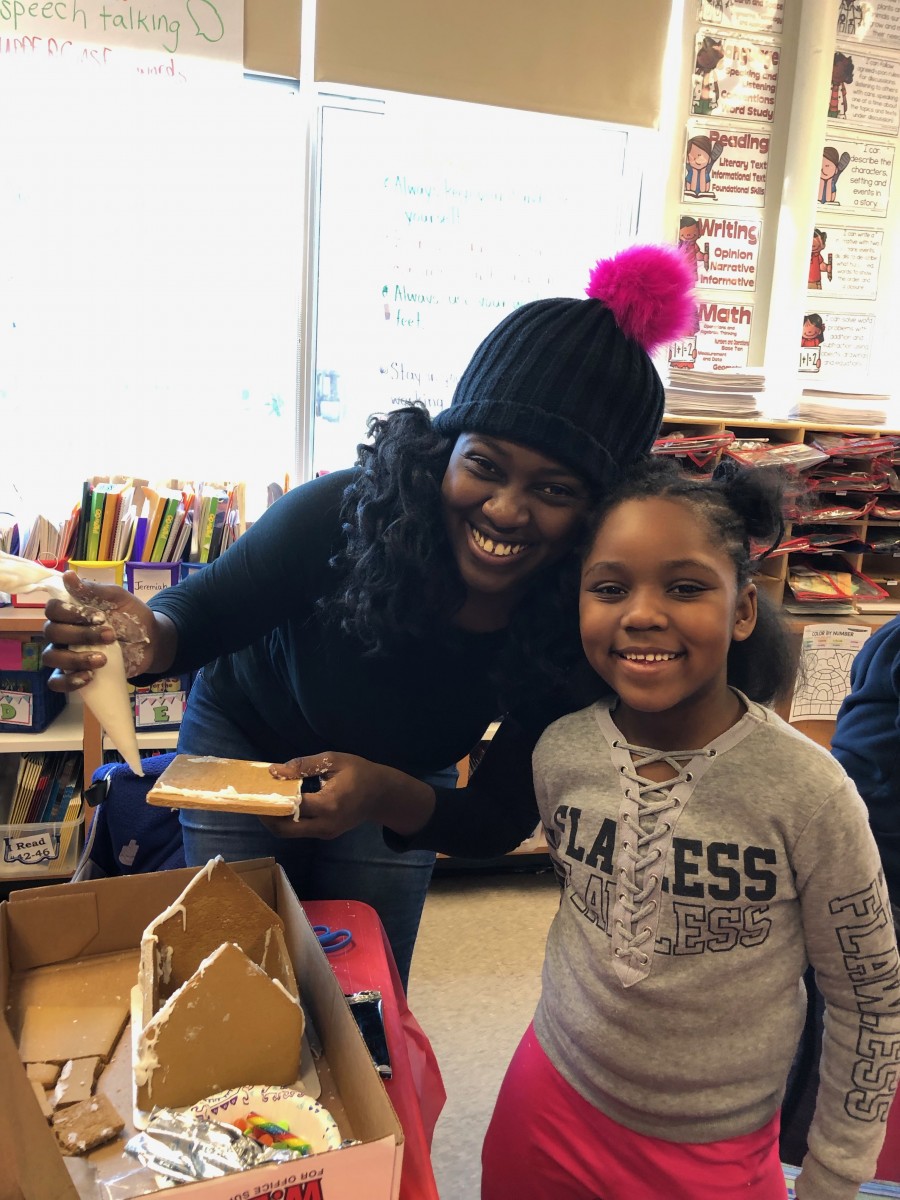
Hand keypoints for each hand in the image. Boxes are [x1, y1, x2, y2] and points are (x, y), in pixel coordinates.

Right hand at [42, 571, 160, 691]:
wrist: (151, 643)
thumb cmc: (132, 617)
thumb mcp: (119, 599)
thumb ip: (95, 590)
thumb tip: (68, 575)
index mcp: (71, 612)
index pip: (52, 609)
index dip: (69, 613)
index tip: (98, 616)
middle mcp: (63, 632)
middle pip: (51, 632)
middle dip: (81, 634)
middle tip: (110, 635)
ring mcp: (67, 654)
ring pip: (51, 657)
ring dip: (74, 659)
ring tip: (102, 660)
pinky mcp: (74, 675)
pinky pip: (57, 682)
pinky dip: (68, 681)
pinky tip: (88, 677)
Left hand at [258, 752, 435, 839]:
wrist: (382, 795)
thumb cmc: (359, 773)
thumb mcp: (334, 760)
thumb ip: (304, 765)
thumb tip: (275, 770)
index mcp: (329, 803)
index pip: (292, 806)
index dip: (272, 799)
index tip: (257, 790)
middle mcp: (326, 824)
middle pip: (285, 829)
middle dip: (266, 817)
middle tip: (255, 802)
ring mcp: (326, 833)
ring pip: (291, 833)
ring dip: (275, 820)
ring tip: (266, 802)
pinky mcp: (326, 835)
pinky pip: (301, 830)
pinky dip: (288, 820)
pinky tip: (283, 806)